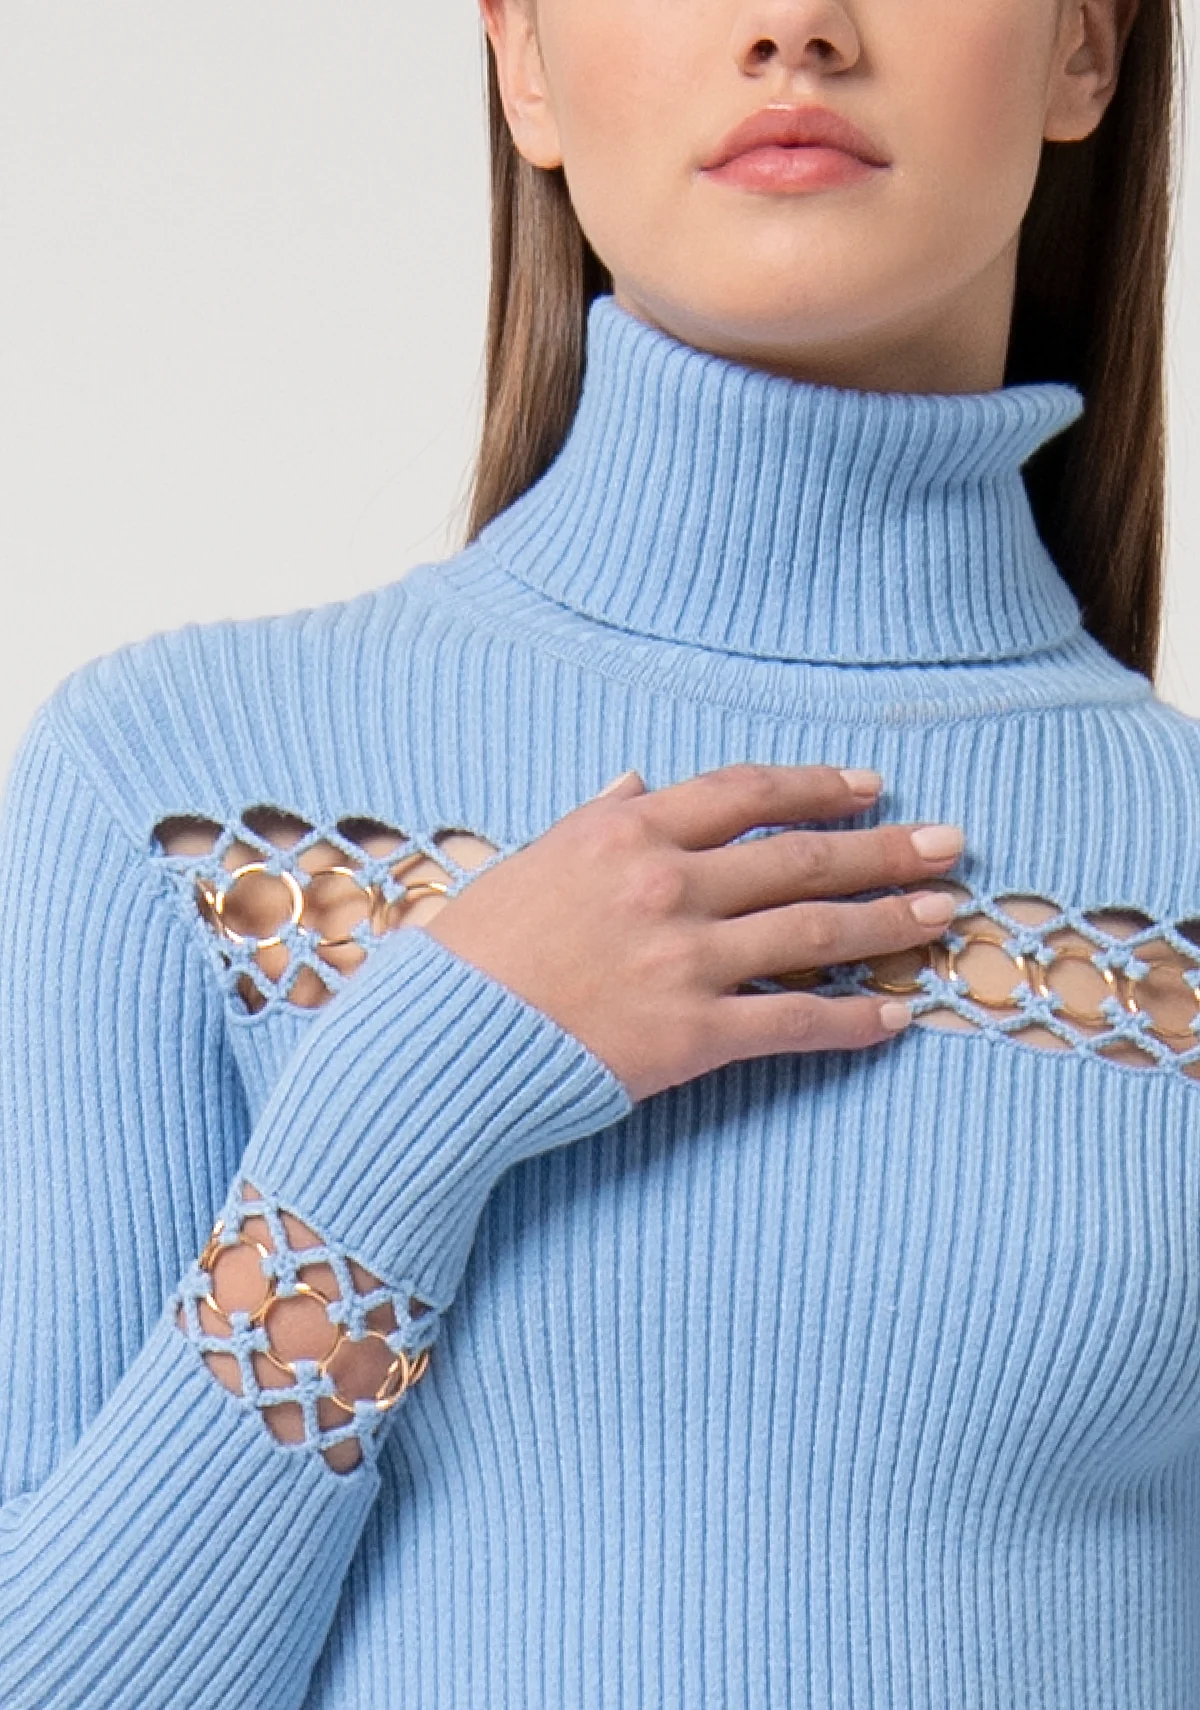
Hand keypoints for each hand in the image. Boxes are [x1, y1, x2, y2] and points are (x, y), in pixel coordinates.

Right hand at [422, 763, 963, 1102]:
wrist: (440, 1041)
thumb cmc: (474, 950)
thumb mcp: (530, 861)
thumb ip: (594, 820)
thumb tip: (637, 782)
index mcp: (628, 833)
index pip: (746, 794)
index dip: (817, 786)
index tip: (868, 786)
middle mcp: (667, 885)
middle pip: (801, 857)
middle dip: (884, 848)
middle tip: (949, 844)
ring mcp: (684, 960)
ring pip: (814, 933)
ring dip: (888, 920)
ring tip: (941, 913)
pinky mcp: (690, 1036)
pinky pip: (792, 1023)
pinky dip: (852, 1020)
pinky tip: (896, 1016)